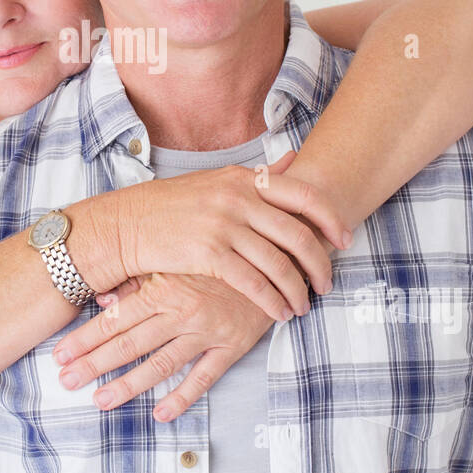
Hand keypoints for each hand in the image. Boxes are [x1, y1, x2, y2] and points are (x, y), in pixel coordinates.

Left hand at [53, 272, 272, 422]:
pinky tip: (161, 413)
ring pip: (161, 363)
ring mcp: (206, 330)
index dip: (85, 339)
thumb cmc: (216, 259)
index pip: (116, 318)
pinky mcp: (231, 346)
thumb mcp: (175, 261)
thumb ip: (138, 282)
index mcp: (164, 286)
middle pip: (130, 343)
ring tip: (101, 401)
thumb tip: (101, 300)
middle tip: (67, 382)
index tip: (60, 355)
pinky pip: (204, 377)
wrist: (272, 259)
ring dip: (129, 385)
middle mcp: (182, 310)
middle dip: (95, 364)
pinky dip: (183, 397)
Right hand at [99, 151, 348, 322]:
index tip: (345, 239)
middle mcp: (238, 197)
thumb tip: (293, 160)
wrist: (128, 224)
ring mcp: (224, 224)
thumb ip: (258, 176)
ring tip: (303, 305)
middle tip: (326, 283)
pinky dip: (272, 301)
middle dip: (319, 263)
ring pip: (278, 262)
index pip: (303, 194)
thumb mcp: (217, 181)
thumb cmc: (172, 206)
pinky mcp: (209, 252)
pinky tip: (279, 312)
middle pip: (297, 233)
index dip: (330, 218)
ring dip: (297, 289)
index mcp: (244, 177)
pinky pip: (253, 282)